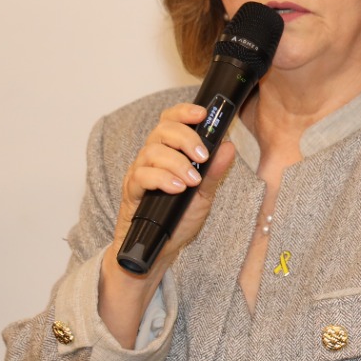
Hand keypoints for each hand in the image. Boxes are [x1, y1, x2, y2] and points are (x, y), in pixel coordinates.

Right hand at [107, 103, 237, 274]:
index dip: (184, 112)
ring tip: (192, 181)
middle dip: (186, 139)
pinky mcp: (131, 190)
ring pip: (152, 151)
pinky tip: (177, 188)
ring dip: (176, 163)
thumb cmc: (179, 218)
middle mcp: (152, 157)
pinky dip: (161, 179)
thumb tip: (228, 147)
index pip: (171, 121)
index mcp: (170, 152)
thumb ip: (214, 172)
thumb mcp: (204, 195)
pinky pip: (141, 175)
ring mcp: (140, 172)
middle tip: (203, 157)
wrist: (158, 248)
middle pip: (162, 130)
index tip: (202, 114)